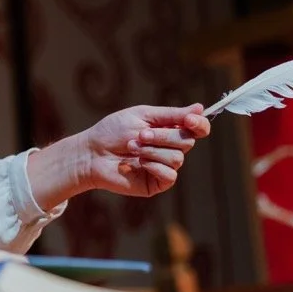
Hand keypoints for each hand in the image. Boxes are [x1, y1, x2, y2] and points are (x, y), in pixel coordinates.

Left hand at [83, 103, 210, 197]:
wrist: (91, 152)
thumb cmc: (113, 132)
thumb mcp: (142, 116)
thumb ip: (172, 114)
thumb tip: (200, 108)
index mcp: (169, 129)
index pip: (197, 129)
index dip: (199, 125)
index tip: (189, 120)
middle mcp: (171, 148)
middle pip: (187, 141)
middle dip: (162, 136)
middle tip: (140, 135)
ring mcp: (165, 166)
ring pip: (177, 158)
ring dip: (152, 150)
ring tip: (132, 147)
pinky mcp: (157, 183)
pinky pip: (170, 175)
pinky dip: (153, 166)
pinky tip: (137, 163)